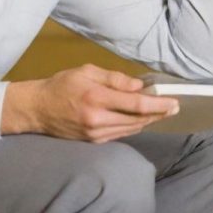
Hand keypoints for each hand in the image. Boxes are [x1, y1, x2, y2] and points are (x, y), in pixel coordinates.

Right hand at [1, 64, 179, 142]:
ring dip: (149, 120)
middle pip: (138, 119)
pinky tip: (142, 118)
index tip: (174, 102)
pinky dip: (134, 125)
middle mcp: (98, 119)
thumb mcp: (86, 71)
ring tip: (162, 112)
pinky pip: (121, 133)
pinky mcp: (94, 141)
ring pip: (132, 129)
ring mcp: (96, 133)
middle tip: (174, 107)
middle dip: (159, 113)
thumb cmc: (62, 85)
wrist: (38, 109)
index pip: (136, 104)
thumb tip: (139, 86)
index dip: (158, 104)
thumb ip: (114, 78)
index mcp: (97, 98)